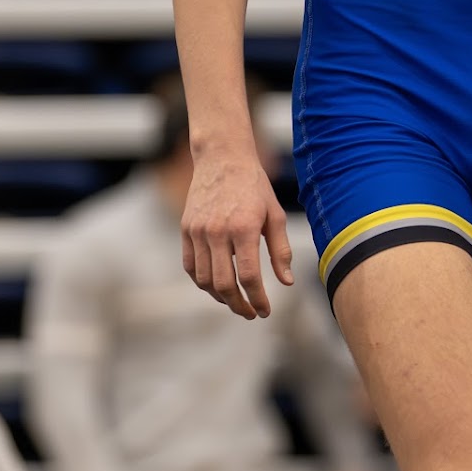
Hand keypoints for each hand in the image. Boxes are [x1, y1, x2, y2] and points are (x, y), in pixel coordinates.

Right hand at [181, 150, 292, 318]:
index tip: (265, 310)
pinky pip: (190, 266)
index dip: (257, 298)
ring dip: (220, 297)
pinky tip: (216, 286)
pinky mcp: (185, 229)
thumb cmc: (254, 186)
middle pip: (223, 284)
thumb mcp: (274, 214)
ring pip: (204, 279)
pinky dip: (202, 282)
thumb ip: (280, 250)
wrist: (222, 157)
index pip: (248, 276)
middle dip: (238, 305)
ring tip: (235, 301)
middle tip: (250, 313)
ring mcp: (197, 231)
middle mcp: (217, 231)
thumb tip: (285, 282)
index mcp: (243, 227)